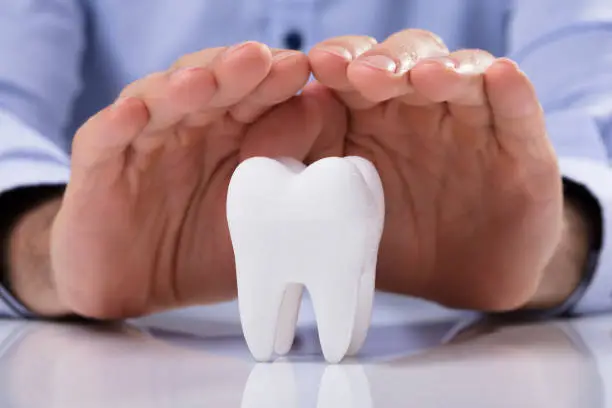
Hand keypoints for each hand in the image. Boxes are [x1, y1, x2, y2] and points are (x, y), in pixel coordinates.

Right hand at [47, 42, 343, 318]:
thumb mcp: (259, 218)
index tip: (299, 69)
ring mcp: (142, 140)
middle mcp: (187, 125)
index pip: (252, 93)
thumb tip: (321, 105)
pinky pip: (105, 139)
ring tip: (203, 79)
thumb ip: (290, 165)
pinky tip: (133, 114)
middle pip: (209, 86)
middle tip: (259, 60)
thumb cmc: (205, 248)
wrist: (137, 286)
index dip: (273, 79)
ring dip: (181, 88)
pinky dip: (118, 125)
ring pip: (158, 101)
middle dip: (234, 71)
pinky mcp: (99, 165)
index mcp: (229, 132)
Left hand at [309, 30, 563, 309]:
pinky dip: (511, 92)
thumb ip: (304, 172)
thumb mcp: (342, 213)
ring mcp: (473, 120)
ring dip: (445, 68)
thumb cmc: (395, 240)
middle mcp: (423, 107)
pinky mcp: (520, 145)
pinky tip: (501, 78)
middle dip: (386, 62)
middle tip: (364, 76)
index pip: (356, 70)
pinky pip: (518, 110)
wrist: (465, 279)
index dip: (339, 62)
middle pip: (407, 61)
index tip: (317, 65)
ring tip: (426, 77)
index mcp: (375, 116)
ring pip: (462, 74)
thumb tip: (260, 138)